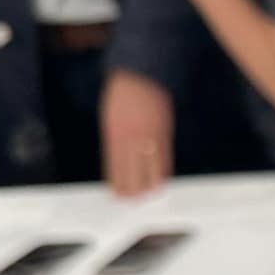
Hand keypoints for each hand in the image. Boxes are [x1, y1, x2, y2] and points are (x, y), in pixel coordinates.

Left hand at [100, 69, 174, 197]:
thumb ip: (114, 139)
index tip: (118, 196)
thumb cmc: (123, 94)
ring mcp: (148, 135)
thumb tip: (118, 163)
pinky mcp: (164, 132)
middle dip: (133, 190)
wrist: (141, 73)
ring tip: (147, 195)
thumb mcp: (110, 116)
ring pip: (150, 170)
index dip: (117, 184)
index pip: (115, 167)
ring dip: (148, 186)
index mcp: (113, 132)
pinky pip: (163, 160)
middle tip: (133, 200)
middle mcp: (130, 137)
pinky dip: (161, 173)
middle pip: (132, 172)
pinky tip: (159, 181)